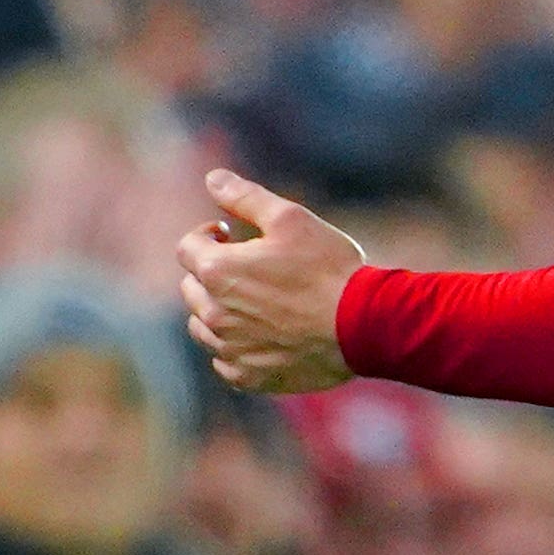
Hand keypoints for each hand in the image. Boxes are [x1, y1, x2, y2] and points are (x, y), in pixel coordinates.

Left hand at [176, 170, 364, 394]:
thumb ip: (246, 198)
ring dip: (219, 311)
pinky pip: (225, 363)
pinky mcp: (249, 376)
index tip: (232, 234)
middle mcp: (213, 313)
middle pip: (191, 287)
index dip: (209, 236)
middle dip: (212, 273)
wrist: (365, 324)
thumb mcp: (292, 219)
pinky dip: (236, 349)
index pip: (188, 247)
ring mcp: (229, 348)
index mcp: (217, 270)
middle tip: (251, 267)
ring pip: (203, 326)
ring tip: (256, 303)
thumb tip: (212, 178)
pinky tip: (264, 336)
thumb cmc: (330, 268)